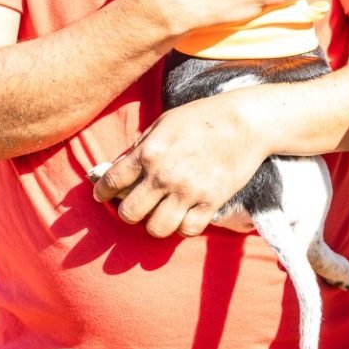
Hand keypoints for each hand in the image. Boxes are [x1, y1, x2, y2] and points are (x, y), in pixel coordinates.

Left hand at [92, 88, 269, 237]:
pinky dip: (183, 227)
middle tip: (136, 207)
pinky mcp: (211, 202)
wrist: (246, 122)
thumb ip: (141, 146)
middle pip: (129, 213)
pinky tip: (185, 215)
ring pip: (156, 228)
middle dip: (128, 212)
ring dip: (155, 224)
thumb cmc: (203, 117)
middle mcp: (164, 175)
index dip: (102, 193)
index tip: (103, 196)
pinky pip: (188, 230)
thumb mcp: (165, 122)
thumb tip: (122, 167)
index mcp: (149, 152)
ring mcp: (189, 191)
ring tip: (161, 214)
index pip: (111, 182)